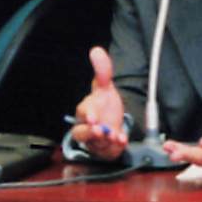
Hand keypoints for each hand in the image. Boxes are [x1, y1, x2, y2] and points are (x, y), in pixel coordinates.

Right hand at [71, 46, 127, 161]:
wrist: (113, 123)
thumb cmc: (104, 106)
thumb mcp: (105, 87)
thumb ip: (102, 71)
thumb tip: (97, 50)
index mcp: (86, 111)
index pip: (82, 112)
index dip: (86, 114)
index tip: (92, 117)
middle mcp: (87, 128)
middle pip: (80, 134)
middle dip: (90, 133)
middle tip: (101, 131)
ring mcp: (95, 141)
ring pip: (95, 144)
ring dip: (105, 140)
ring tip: (115, 135)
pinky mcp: (104, 150)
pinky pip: (107, 152)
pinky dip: (115, 147)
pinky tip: (121, 140)